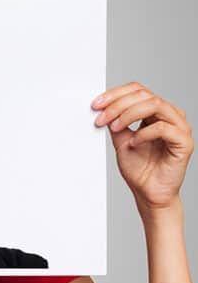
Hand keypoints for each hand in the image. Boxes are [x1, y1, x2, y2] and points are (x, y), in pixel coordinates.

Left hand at [93, 82, 192, 212]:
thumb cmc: (139, 167)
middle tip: (101, 117)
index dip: (115, 94)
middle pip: (145, 95)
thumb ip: (115, 121)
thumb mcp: (120, 138)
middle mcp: (170, 116)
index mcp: (157, 112)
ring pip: (155, 105)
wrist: (148, 192)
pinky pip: (164, 128)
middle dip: (118, 104)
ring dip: (128, 114)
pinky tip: (134, 142)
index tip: (96, 104)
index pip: (138, 90)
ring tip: (115, 127)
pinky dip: (144, 133)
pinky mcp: (184, 142)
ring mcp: (180, 128)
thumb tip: (102, 107)